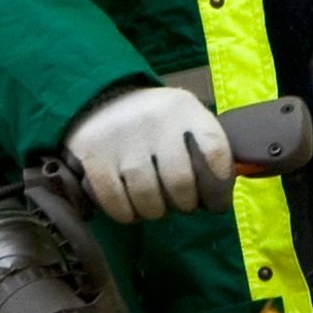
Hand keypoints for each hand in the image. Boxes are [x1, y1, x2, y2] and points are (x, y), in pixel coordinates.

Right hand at [64, 85, 234, 221]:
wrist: (98, 99)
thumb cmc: (153, 122)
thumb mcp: (185, 120)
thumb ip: (205, 150)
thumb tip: (216, 198)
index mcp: (185, 110)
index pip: (214, 152)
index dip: (219, 188)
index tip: (215, 203)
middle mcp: (155, 119)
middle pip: (180, 182)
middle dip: (184, 204)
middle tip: (180, 204)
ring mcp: (122, 137)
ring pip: (147, 197)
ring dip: (154, 211)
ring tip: (154, 206)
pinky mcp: (93, 154)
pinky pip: (115, 201)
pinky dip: (126, 214)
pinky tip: (130, 208)